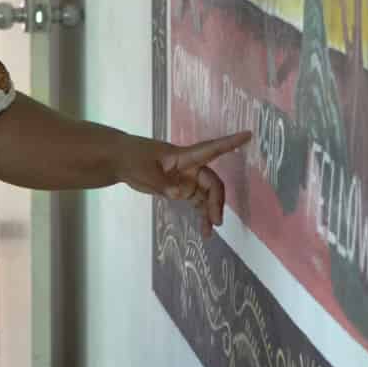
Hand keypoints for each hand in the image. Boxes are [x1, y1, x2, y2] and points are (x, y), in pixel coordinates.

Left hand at [117, 131, 250, 237]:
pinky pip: (197, 202)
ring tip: (209, 232)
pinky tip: (204, 230)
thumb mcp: (144, 170)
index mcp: (184, 156)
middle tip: (215, 221)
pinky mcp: (180, 189)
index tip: (248, 135)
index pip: (211, 149)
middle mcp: (190, 167)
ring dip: (210, 211)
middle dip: (216, 201)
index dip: (230, 142)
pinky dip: (201, 214)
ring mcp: (186, 179)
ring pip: (207, 195)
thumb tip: (179, 194)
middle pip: (211, 182)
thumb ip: (162, 183)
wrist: (119, 160)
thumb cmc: (132, 158)